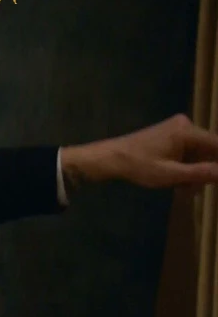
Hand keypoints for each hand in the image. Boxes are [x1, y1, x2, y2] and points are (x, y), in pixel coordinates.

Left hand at [62, 114, 217, 188]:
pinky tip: (176, 180)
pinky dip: (184, 165)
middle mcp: (185, 125)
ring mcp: (176, 128)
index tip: (217, 179)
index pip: (217, 145)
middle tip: (192, 191)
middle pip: (208, 150)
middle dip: (203, 172)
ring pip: (197, 153)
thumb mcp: (171, 174)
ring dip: (193, 171)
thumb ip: (201, 173)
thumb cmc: (139, 166)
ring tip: (181, 189)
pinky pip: (187, 150)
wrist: (110, 158)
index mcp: (187, 131)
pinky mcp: (169, 134)